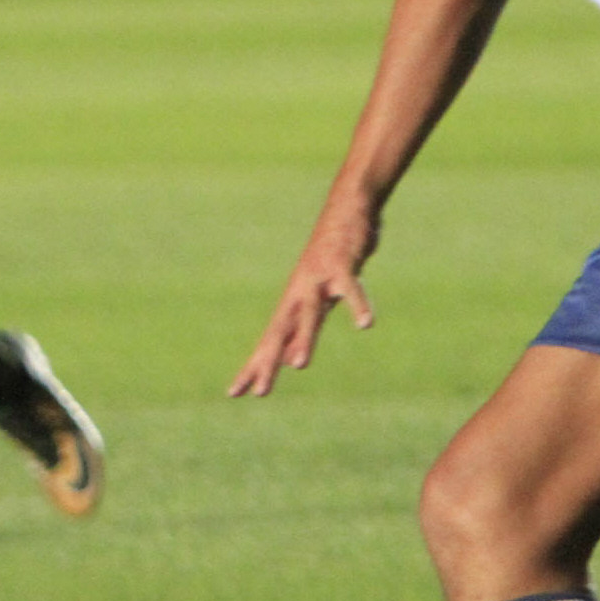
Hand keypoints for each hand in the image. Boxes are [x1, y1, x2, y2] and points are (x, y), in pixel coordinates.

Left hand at [231, 196, 378, 397]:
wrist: (347, 207)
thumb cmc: (330, 261)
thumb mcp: (316, 300)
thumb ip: (302, 330)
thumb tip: (290, 362)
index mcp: (292, 304)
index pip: (268, 342)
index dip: (252, 367)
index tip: (234, 393)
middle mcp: (298, 293)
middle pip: (279, 333)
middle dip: (268, 363)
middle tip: (258, 392)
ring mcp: (318, 278)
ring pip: (309, 313)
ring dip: (304, 339)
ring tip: (298, 366)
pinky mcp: (341, 264)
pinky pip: (351, 287)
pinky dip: (358, 304)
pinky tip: (365, 323)